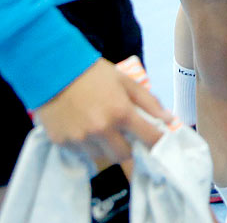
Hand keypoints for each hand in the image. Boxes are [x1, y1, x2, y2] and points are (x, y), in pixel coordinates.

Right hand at [32, 59, 168, 167]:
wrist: (54, 71)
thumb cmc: (94, 75)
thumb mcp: (126, 82)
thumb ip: (150, 102)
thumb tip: (169, 120)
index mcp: (121, 112)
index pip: (148, 139)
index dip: (158, 143)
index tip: (160, 143)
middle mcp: (101, 129)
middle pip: (124, 155)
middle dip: (130, 147)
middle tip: (127, 136)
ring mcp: (80, 138)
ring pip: (102, 156)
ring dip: (107, 147)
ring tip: (103, 129)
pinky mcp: (62, 142)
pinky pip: (82, 152)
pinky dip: (88, 145)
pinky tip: (85, 128)